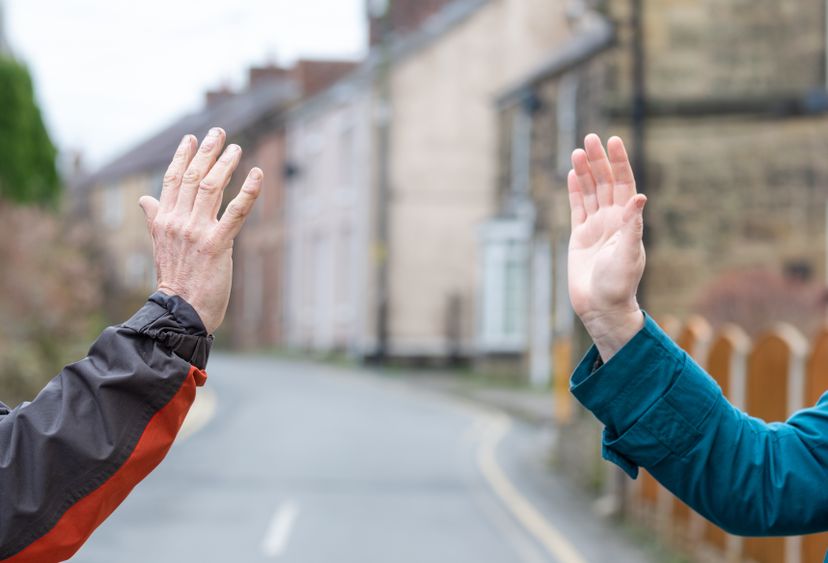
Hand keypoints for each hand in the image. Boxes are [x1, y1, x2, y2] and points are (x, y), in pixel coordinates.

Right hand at [138, 128, 262, 333]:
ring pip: (212, 188)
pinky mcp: (217, 244)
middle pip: (193, 177)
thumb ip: (155, 219)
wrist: (181, 312)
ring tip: (236, 148)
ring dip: (225, 164)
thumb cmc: (176, 281)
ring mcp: (197, 232)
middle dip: (206, 152)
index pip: (173, 180)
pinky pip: (235, 212)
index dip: (182, 157)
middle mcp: (178, 222)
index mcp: (164, 221)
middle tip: (218, 132)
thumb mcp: (160, 246)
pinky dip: (248, 191)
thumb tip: (145, 200)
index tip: (191, 138)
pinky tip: (258, 174)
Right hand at [567, 134, 645, 360]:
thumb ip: (632, 226)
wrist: (601, 307)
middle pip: (605, 183)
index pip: (623, 183)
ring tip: (578, 151)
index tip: (613, 140)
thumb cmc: (619, 284)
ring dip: (585, 172)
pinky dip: (574, 191)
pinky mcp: (579, 237)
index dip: (619, 162)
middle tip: (590, 138)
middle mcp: (613, 220)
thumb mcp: (628, 254)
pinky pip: (577, 208)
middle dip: (599, 160)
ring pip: (589, 192)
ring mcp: (596, 227)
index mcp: (627, 221)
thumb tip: (639, 196)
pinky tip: (571, 175)